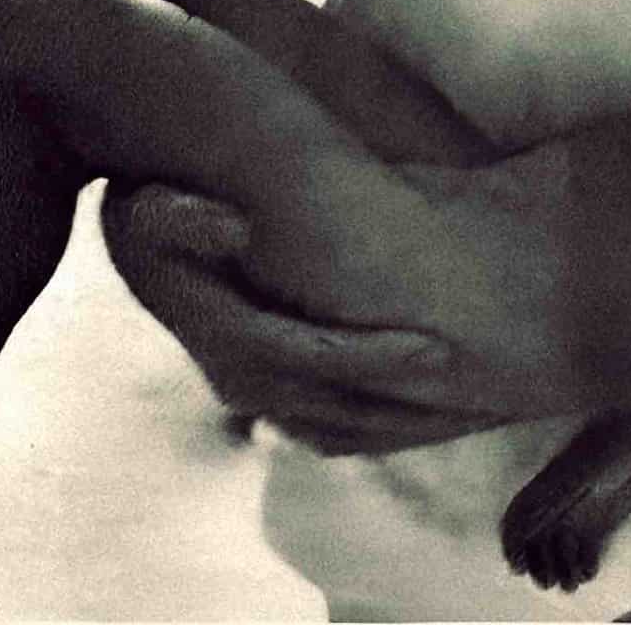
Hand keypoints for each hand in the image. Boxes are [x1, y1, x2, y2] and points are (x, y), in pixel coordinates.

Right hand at [99, 181, 506, 455]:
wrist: (143, 228)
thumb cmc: (157, 204)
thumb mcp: (148, 204)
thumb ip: (182, 219)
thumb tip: (235, 227)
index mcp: (223, 334)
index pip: (310, 360)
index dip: (375, 358)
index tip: (439, 349)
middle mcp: (239, 378)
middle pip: (339, 408)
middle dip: (412, 403)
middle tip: (487, 389)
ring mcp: (254, 393)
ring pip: (342, 427)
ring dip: (408, 422)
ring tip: (481, 408)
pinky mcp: (269, 392)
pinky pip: (334, 424)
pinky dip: (385, 421)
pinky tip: (441, 408)